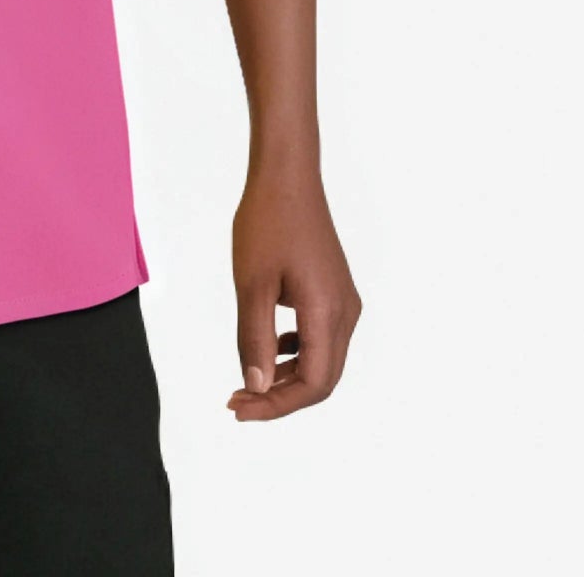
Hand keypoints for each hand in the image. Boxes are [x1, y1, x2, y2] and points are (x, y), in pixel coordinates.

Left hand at [226, 164, 360, 421]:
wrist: (287, 175)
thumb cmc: (267, 222)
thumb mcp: (252, 283)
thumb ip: (253, 338)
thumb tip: (254, 386)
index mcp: (328, 311)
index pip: (314, 384)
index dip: (277, 405)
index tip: (239, 408)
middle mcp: (346, 311)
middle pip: (322, 379)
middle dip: (280, 396)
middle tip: (237, 402)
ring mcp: (344, 301)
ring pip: (323, 360)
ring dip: (287, 377)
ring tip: (247, 380)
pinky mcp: (335, 291)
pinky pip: (321, 337)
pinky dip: (295, 353)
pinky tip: (268, 348)